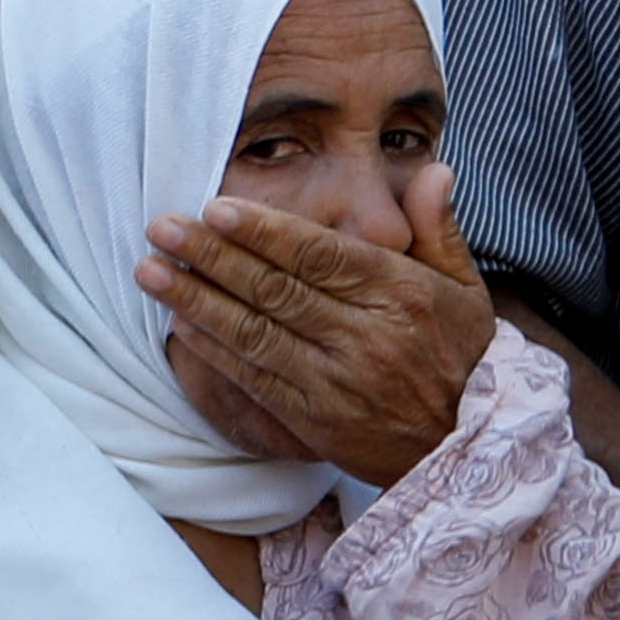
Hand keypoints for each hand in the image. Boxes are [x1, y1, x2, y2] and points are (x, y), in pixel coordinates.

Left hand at [136, 175, 494, 487]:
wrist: (469, 452)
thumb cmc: (461, 357)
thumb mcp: (467, 290)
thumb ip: (439, 228)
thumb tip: (434, 167)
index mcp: (401, 295)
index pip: (321, 255)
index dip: (264, 231)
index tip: (216, 208)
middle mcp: (367, 337)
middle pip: (277, 289)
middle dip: (212, 256)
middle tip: (161, 227)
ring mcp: (338, 382)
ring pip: (255, 333)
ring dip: (196, 300)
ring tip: (150, 271)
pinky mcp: (315, 420)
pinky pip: (256, 379)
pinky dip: (214, 351)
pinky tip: (180, 324)